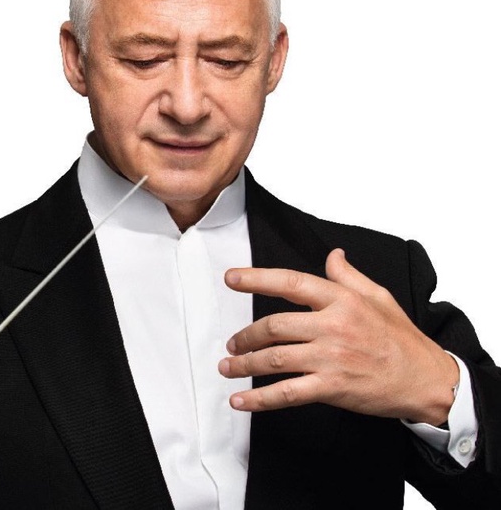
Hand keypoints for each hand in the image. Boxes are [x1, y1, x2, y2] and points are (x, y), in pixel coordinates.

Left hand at [219, 248, 458, 424]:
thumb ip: (349, 277)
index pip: (291, 283)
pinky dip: (259, 398)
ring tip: (229, 367)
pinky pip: (287, 392)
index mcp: (342, 301)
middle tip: (233, 344)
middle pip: (274, 325)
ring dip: (244, 364)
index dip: (257, 279)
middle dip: (246, 336)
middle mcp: (334, 326)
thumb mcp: (379, 297)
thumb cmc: (401, 339)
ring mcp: (332, 358)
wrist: (426, 380)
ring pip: (275, 358)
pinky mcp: (332, 387)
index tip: (231, 278)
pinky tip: (240, 400)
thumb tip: (333, 255)